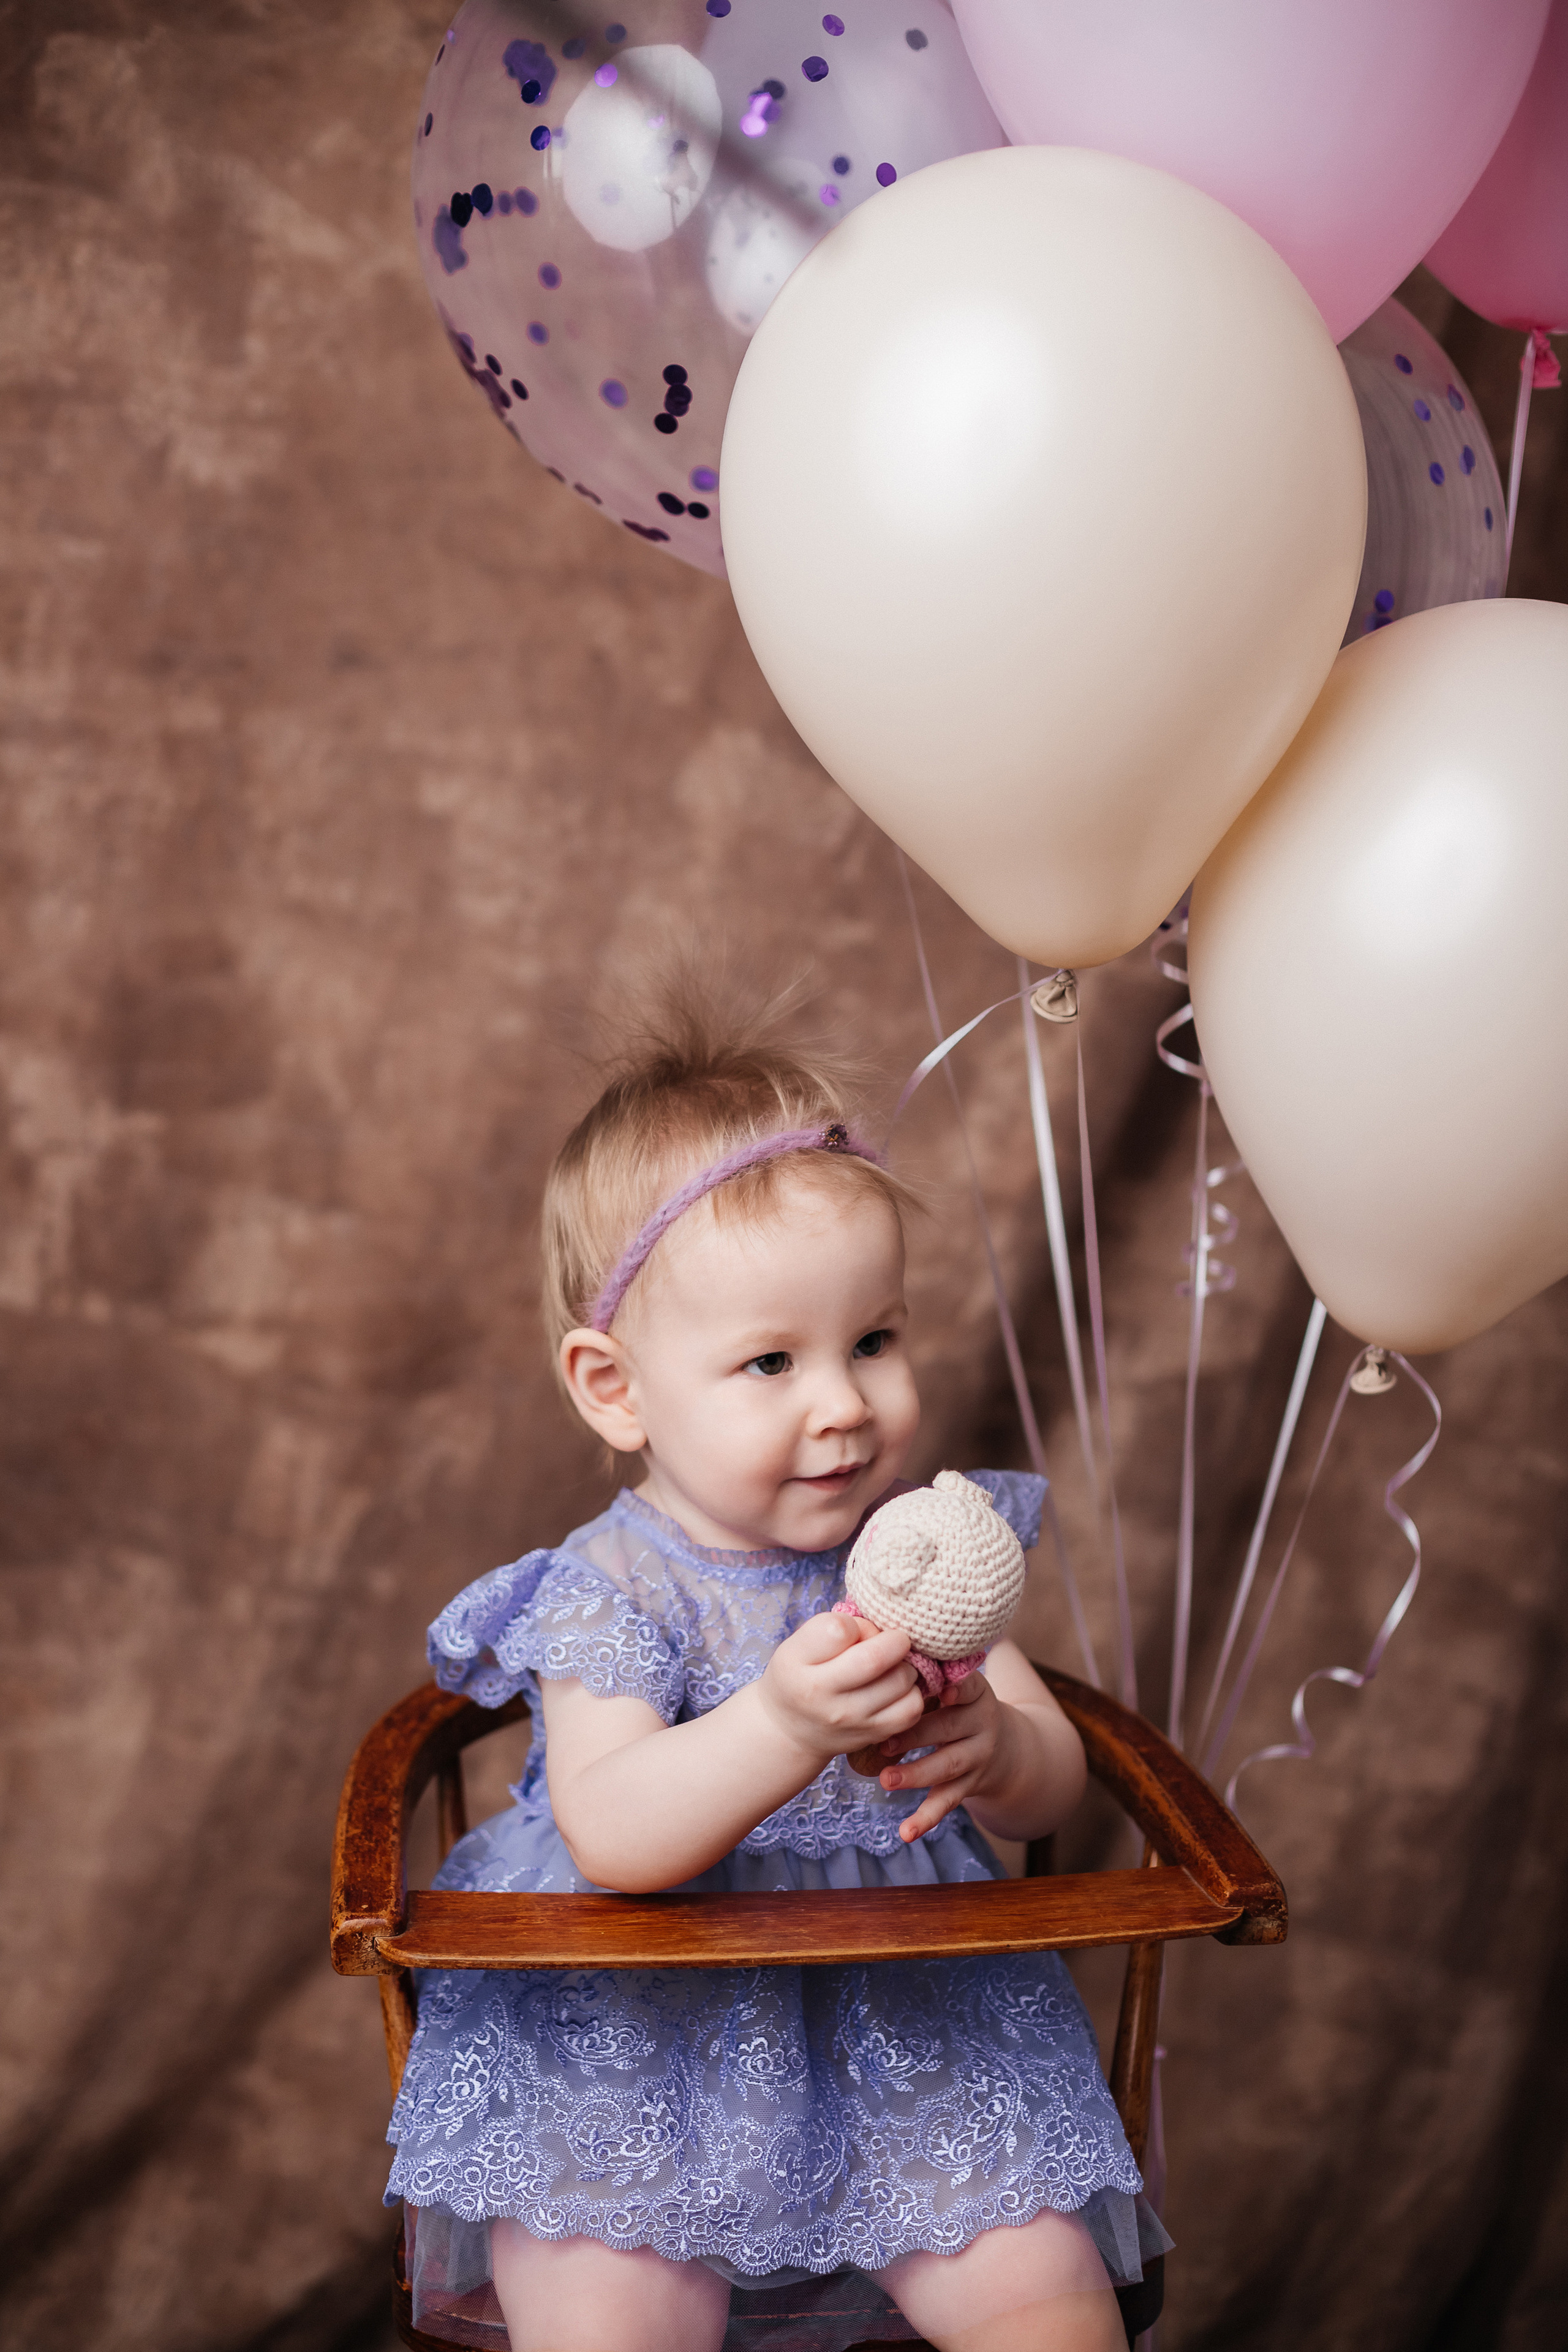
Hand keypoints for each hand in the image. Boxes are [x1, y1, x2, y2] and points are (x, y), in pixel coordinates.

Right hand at [757, 1611, 925, 1765]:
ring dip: (906, 1666)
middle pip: (876, 1658)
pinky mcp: (872, 1734)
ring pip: (901, 1681)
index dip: (857, 1624)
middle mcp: (821, 1694)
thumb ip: (834, 1626)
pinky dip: (912, 1693)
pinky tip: (897, 1689)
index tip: (856, 1631)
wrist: (791, 1732)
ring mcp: (849, 1719)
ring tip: (893, 1666)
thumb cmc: (799, 1675)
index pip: (839, 1629)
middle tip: (893, 1640)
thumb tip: (879, 1631)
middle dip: (894, 1641)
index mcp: (798, 1663)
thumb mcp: (798, 1644)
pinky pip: (911, 1709)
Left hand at [874, 1671, 1012, 1841]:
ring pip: (947, 1766)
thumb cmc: (961, 1705)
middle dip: (916, 1735)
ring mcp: (977, 1757)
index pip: (969, 1688)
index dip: (958, 1688)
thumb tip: (881, 1641)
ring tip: (886, 1780)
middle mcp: (982, 1725)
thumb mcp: (958, 1684)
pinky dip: (926, 1819)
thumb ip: (931, 1671)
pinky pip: (947, 1803)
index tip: (943, 1689)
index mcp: (977, 1693)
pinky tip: (905, 1833)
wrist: (1008, 1747)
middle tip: (883, 1742)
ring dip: (916, 1774)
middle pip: (949, 1729)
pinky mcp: (969, 1786)